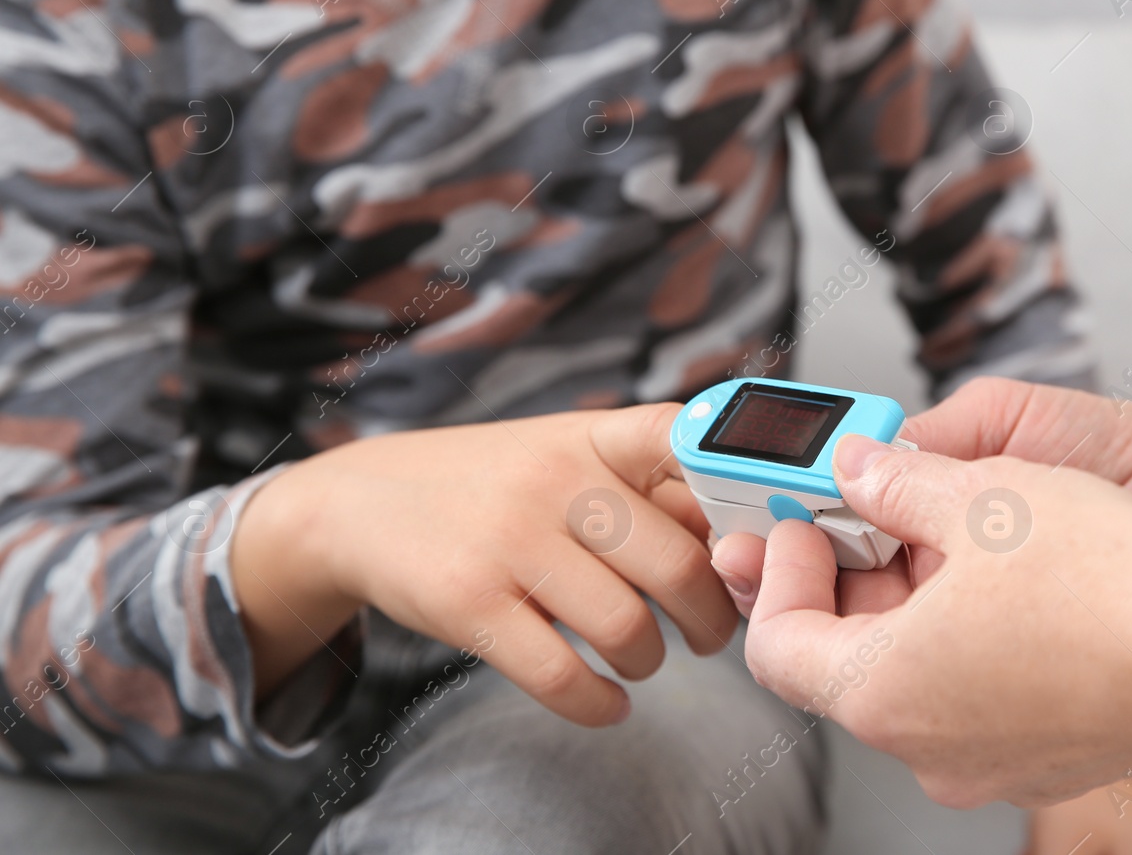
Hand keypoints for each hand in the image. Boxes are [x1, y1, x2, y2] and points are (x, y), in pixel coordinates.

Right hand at [233, 404, 737, 725]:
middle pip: (679, 562)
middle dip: (712, 614)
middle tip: (711, 632)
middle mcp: (555, 480)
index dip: (741, 483)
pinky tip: (608, 699)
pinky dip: (601, 703)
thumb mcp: (564, 456)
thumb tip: (743, 536)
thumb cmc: (491, 486)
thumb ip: (645, 486)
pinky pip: (563, 676)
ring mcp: (510, 541)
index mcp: (591, 436)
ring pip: (628, 626)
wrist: (357, 504)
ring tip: (645, 658)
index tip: (766, 534)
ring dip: (654, 660)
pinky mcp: (469, 604)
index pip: (685, 439)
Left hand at [740, 435, 1131, 807]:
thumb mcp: (979, 494)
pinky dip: (960, 643)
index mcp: (883, 691)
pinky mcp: (1042, 761)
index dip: (779, 572)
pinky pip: (970, 701)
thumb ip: (894, 481)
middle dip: (843, 581)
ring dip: (904, 608)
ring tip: (939, 535)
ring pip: (907, 680)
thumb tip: (856, 467)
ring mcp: (986, 765)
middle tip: (858, 515)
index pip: (776, 643)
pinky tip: (997, 583)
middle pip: (840, 663)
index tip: (806, 522)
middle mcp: (923, 748)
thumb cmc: (1108, 577)